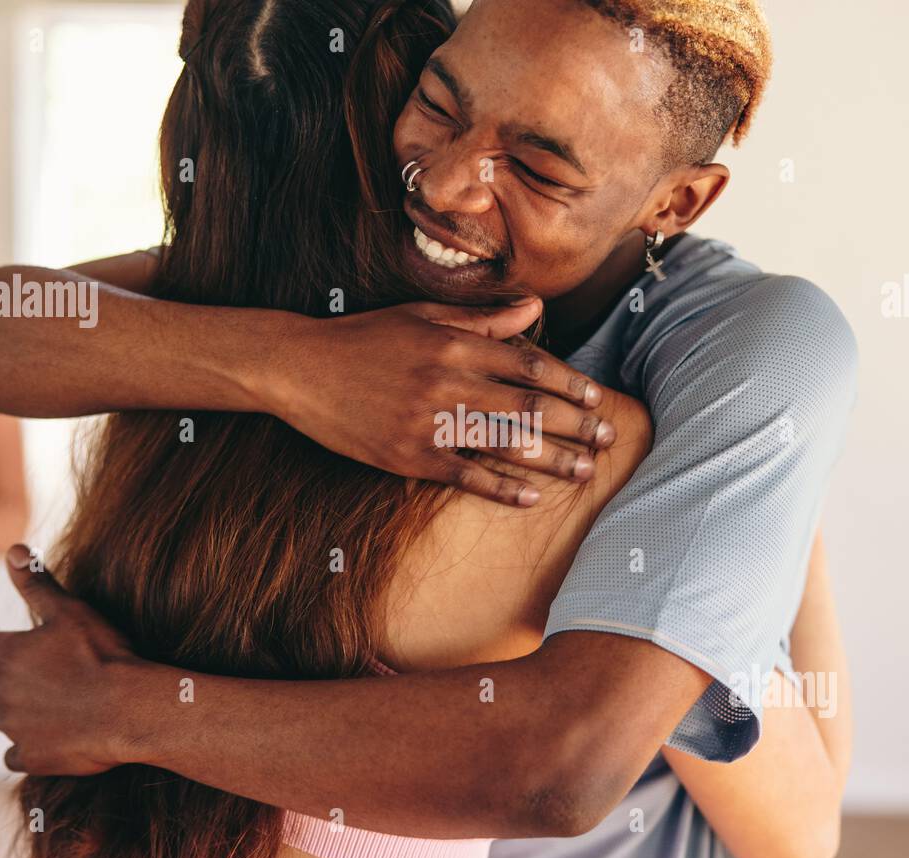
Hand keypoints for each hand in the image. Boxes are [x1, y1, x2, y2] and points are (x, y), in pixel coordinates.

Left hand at [0, 544, 140, 775]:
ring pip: (2, 716)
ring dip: (16, 707)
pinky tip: (49, 737)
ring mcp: (14, 727)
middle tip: (27, 667)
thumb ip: (37, 581)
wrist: (130, 709)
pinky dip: (27, 745)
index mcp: (7, 654)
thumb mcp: (71, 610)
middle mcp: (1, 691)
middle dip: (2, 671)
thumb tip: (12, 549)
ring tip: (45, 701)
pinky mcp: (31, 756)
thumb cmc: (103, 654)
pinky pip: (16, 753)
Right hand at [272, 298, 618, 505]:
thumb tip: (534, 309)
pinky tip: (531, 497)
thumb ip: (482, 318)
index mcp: (454, 343)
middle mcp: (448, 380)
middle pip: (528, 405)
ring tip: (584, 471)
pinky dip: (501, 487)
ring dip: (551, 459)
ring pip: (505, 442)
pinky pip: (465, 475)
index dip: (568, 382)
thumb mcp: (422, 316)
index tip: (596, 398)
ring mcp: (428, 420)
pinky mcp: (408, 455)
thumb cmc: (364, 338)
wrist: (300, 368)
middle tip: (608, 438)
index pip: (528, 362)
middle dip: (575, 424)